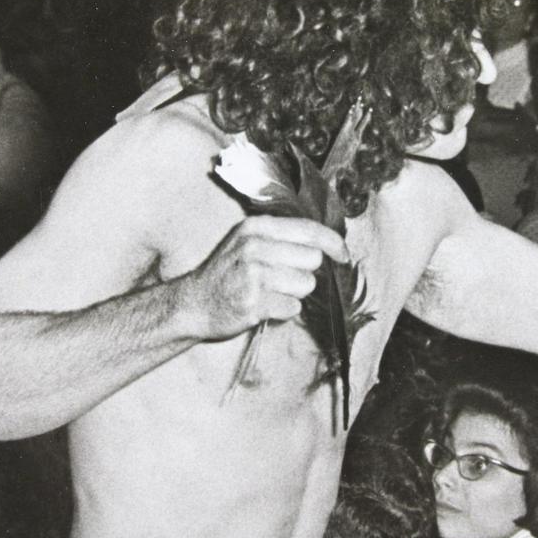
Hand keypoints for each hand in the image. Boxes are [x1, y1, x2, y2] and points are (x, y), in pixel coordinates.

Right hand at [180, 216, 348, 340]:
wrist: (193, 303)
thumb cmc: (228, 272)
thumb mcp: (248, 240)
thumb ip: (283, 237)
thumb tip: (328, 243)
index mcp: (257, 227)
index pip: (310, 230)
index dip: (334, 243)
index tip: (344, 255)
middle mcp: (255, 247)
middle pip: (312, 260)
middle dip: (304, 272)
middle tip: (281, 278)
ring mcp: (253, 275)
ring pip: (306, 285)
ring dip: (294, 293)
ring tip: (270, 292)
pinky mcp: (253, 303)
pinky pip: (293, 307)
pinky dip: (284, 310)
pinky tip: (265, 306)